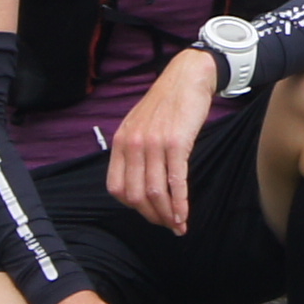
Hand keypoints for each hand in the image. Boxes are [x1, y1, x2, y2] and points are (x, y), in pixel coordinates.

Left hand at [105, 50, 220, 234]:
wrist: (187, 77)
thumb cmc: (167, 103)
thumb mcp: (140, 125)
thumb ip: (135, 151)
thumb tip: (140, 183)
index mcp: (121, 142)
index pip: (116, 187)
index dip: (132, 207)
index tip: (148, 213)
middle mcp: (133, 144)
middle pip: (135, 194)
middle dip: (152, 216)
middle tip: (166, 225)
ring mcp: (154, 143)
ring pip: (155, 191)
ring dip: (167, 214)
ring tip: (178, 226)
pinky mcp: (176, 143)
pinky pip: (176, 181)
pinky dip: (179, 203)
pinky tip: (184, 214)